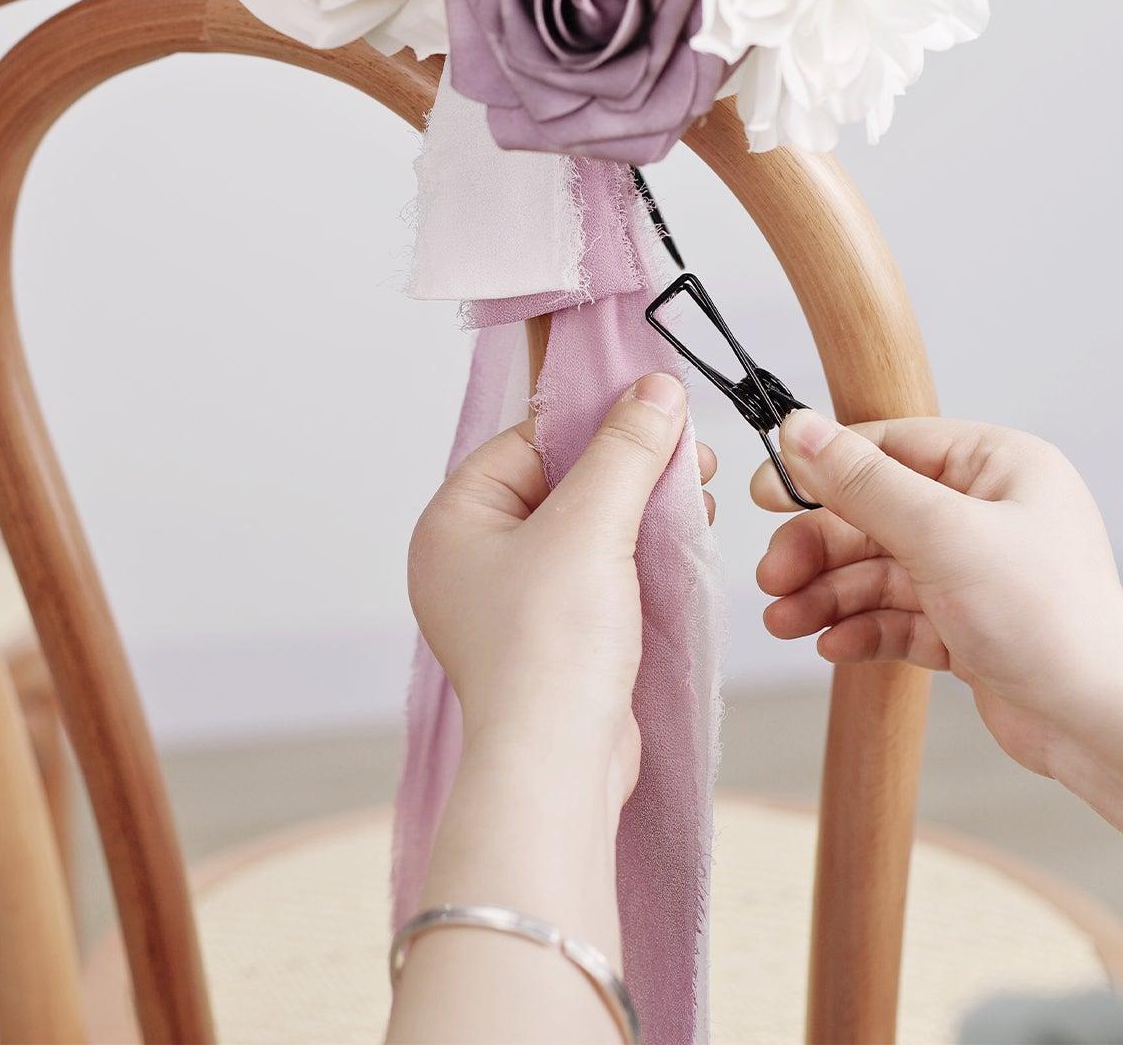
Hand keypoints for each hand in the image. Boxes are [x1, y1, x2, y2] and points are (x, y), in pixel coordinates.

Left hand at [408, 371, 709, 809]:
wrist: (558, 766)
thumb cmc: (552, 644)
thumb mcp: (592, 525)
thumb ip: (626, 449)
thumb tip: (657, 388)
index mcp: (453, 522)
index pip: (529, 442)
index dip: (598, 423)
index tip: (663, 413)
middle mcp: (471, 559)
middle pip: (561, 482)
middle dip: (631, 467)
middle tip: (696, 458)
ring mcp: (509, 604)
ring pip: (585, 528)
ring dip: (643, 509)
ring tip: (700, 500)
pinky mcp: (550, 640)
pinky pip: (596, 574)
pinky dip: (639, 554)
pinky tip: (685, 543)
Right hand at [752, 411, 1122, 824]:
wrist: (1102, 729)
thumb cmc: (1049, 622)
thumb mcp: (943, 536)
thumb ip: (864, 484)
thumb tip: (800, 430)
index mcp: (997, 466)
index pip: (889, 448)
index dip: (822, 471)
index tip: (766, 494)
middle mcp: (987, 512)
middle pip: (874, 514)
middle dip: (819, 550)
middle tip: (773, 578)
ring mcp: (977, 571)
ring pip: (879, 570)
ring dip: (828, 595)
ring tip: (786, 622)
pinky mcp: (969, 626)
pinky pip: (898, 616)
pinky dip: (860, 628)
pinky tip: (830, 645)